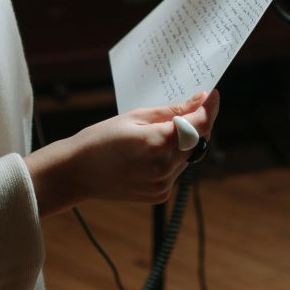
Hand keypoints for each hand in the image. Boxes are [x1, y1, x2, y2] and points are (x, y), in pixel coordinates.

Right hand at [24, 90, 219, 216]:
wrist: (77, 173)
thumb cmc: (102, 138)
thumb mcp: (136, 116)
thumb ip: (173, 111)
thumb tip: (200, 100)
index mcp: (157, 143)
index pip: (199, 125)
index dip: (209, 109)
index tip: (213, 95)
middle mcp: (163, 167)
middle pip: (196, 141)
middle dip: (193, 126)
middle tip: (178, 113)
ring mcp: (162, 184)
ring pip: (188, 157)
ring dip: (181, 144)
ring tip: (151, 139)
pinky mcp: (159, 194)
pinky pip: (176, 171)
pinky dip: (170, 160)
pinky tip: (147, 156)